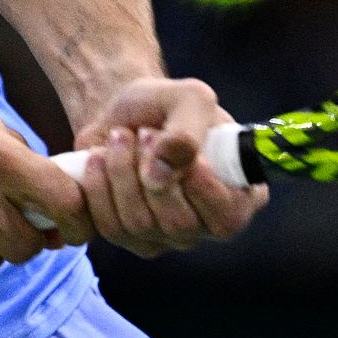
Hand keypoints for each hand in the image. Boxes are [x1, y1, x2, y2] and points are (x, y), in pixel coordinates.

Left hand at [73, 77, 266, 258]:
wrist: (123, 113)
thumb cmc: (165, 105)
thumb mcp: (188, 98)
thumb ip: (186, 132)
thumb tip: (160, 176)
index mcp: (239, 192)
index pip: (228, 215)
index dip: (201, 187)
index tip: (179, 149)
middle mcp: (207, 223)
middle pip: (179, 225)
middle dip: (150, 171)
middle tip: (144, 132)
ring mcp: (170, 237)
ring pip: (140, 225)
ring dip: (122, 172)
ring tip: (120, 137)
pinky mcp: (132, 239)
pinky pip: (110, 227)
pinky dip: (98, 187)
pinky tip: (99, 158)